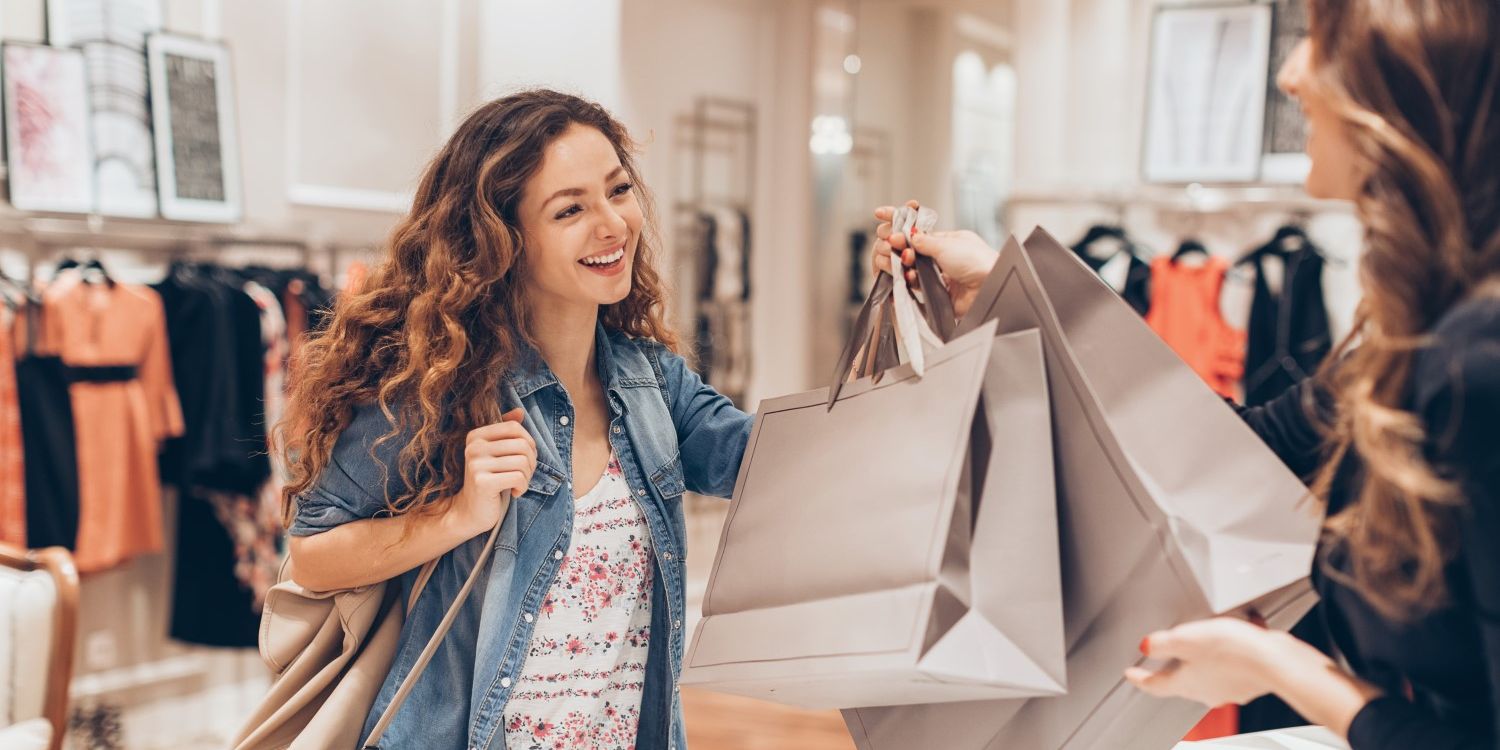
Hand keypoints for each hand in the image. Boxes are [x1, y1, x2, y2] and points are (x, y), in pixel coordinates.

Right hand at [450, 408, 535, 535]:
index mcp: (476, 436)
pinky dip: (522, 487)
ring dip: (527, 477)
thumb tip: (520, 412)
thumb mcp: (496, 454)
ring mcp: (476, 464)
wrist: (469, 511)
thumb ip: (506, 432)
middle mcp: (474, 447)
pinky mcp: (482, 482)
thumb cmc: (488, 480)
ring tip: (517, 484)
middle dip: (531, 462)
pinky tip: (513, 492)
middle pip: (522, 445)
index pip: (515, 428)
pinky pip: (518, 478)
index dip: (528, 443)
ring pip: (523, 462)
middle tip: (523, 475)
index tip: (524, 459)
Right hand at [871, 201, 997, 318]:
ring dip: (899, 263)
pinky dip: (908, 280)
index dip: (899, 222)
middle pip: (910, 249)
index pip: (919, 230)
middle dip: (896, 245)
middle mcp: (942, 257)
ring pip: (909, 267)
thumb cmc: (977, 262)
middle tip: (890, 243)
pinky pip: (915, 285)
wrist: (989, 288)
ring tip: (898, 260)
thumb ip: (924, 240)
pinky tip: (908, 276)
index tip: (880, 215)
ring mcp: (939, 275)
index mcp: (948, 240)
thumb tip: (908, 234)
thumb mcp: (947, 244)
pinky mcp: (936, 293)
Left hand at [1124, 617, 1290, 707]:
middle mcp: (1208, 691)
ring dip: (1204, 656)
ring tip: (1203, 638)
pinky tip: (1237, 633)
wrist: (1277, 662)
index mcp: (1186, 684)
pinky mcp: (1250, 679)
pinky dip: (1231, 650)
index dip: (1139, 678)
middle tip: (1164, 654)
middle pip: (1182, 680)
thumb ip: (1162, 643)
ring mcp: (1230, 687)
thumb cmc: (1234, 652)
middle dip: (1173, 666)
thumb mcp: (1187, 639)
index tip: (1130, 674)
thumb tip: (1146, 646)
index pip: (1154, 685)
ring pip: (1209, 672)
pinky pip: (1234, 664)